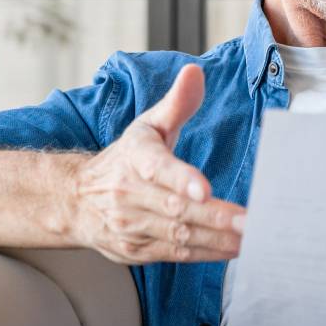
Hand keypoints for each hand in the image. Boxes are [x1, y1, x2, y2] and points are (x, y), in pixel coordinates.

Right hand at [68, 64, 245, 264]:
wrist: (76, 199)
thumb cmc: (125, 159)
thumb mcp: (147, 125)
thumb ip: (176, 103)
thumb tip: (195, 72)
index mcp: (135, 157)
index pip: (157, 167)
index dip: (181, 178)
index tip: (204, 188)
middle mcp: (128, 193)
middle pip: (175, 208)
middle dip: (215, 216)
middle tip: (249, 220)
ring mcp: (130, 225)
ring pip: (177, 234)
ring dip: (215, 239)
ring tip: (249, 237)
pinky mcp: (135, 250)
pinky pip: (174, 254)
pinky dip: (205, 253)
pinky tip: (231, 249)